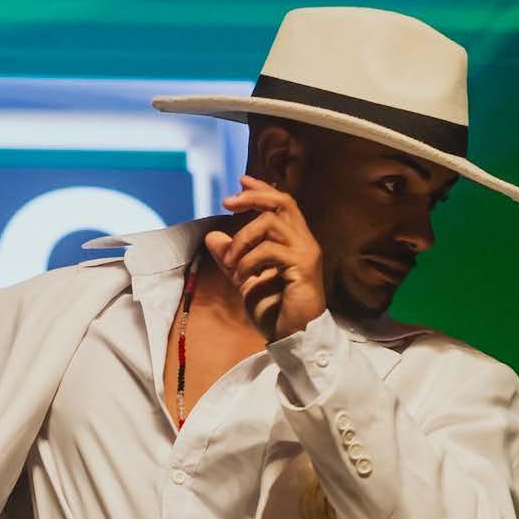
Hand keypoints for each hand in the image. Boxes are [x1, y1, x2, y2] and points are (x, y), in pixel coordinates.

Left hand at [204, 175, 326, 340]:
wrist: (291, 337)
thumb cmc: (275, 311)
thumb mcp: (245, 280)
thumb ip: (231, 258)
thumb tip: (212, 236)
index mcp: (294, 241)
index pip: (281, 203)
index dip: (260, 189)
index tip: (240, 181)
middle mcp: (304, 242)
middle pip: (282, 202)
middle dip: (252, 197)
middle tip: (227, 203)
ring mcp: (306, 253)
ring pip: (270, 224)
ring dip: (242, 240)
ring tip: (232, 264)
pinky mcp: (303, 268)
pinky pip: (269, 250)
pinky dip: (248, 261)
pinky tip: (242, 278)